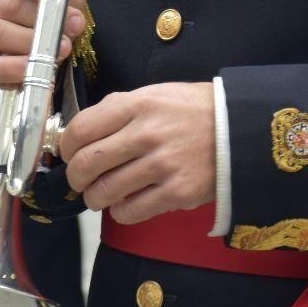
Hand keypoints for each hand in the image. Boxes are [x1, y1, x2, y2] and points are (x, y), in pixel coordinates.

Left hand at [59, 81, 216, 223]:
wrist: (242, 128)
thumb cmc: (195, 110)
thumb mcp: (156, 94)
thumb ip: (120, 109)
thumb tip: (82, 132)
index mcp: (137, 104)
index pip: (81, 129)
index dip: (65, 147)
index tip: (68, 153)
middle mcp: (146, 134)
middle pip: (86, 164)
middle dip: (75, 178)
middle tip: (80, 180)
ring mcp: (162, 165)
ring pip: (104, 192)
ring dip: (95, 198)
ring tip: (101, 195)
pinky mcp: (177, 192)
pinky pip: (130, 211)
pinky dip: (120, 212)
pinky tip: (126, 204)